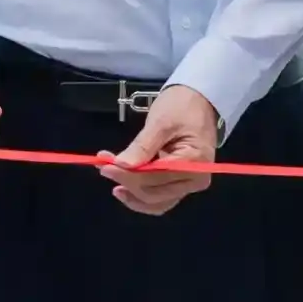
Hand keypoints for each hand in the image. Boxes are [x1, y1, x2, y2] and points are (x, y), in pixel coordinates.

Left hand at [103, 85, 222, 216]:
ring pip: (156, 201)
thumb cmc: (182, 106)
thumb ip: (142, 147)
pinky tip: (124, 186)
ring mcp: (189, 184)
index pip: (154, 178)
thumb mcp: (161, 122)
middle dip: (127, 182)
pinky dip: (141, 193)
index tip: (105, 166)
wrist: (198, 100)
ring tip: (112, 177)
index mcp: (194, 164)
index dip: (127, 176)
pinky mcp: (182, 183)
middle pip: (154, 193)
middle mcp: (195, 180)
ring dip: (132, 192)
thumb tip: (121, 166)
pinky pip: (160, 196)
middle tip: (104, 168)